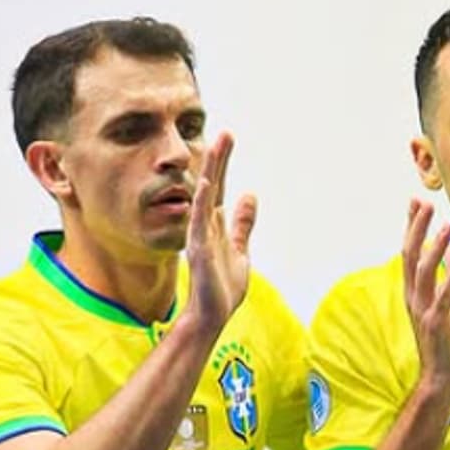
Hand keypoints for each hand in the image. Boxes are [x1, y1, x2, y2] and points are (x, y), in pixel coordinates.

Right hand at [185, 132, 256, 335]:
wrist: (212, 316)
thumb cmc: (223, 287)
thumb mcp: (240, 250)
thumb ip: (243, 224)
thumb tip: (250, 196)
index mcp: (216, 224)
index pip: (219, 187)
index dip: (223, 163)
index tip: (227, 138)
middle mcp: (206, 225)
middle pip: (212, 185)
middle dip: (219, 159)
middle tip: (225, 133)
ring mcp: (200, 236)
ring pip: (205, 197)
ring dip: (211, 172)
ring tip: (216, 147)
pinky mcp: (199, 250)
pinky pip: (199, 222)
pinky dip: (201, 202)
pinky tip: (204, 183)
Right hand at [402, 199, 449, 392]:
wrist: (445, 375)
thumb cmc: (449, 339)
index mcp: (415, 289)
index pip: (411, 251)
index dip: (412, 226)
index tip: (416, 201)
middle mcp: (413, 296)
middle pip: (411, 255)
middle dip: (416, 228)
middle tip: (425, 203)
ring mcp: (423, 309)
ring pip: (423, 271)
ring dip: (434, 246)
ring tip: (446, 224)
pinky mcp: (436, 323)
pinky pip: (442, 295)